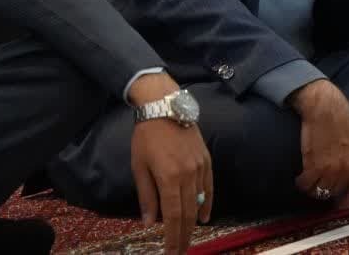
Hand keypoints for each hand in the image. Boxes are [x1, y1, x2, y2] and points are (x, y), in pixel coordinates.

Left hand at [128, 75, 211, 254]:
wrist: (166, 108)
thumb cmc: (146, 138)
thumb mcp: (139, 167)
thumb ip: (146, 196)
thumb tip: (149, 222)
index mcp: (169, 178)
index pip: (173, 216)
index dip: (172, 237)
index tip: (170, 253)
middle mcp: (188, 175)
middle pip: (188, 213)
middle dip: (184, 236)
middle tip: (179, 252)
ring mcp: (200, 167)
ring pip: (200, 202)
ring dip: (193, 223)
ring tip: (188, 239)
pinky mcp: (206, 160)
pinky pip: (209, 187)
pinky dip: (207, 203)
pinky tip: (204, 216)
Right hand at [289, 80, 348, 208]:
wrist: (325, 108)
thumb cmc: (341, 121)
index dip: (348, 202)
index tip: (339, 203)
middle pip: (335, 193)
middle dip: (326, 190)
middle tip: (319, 182)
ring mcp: (333, 169)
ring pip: (319, 192)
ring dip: (312, 187)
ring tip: (308, 178)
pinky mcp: (315, 167)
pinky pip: (306, 185)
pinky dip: (301, 182)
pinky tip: (300, 175)